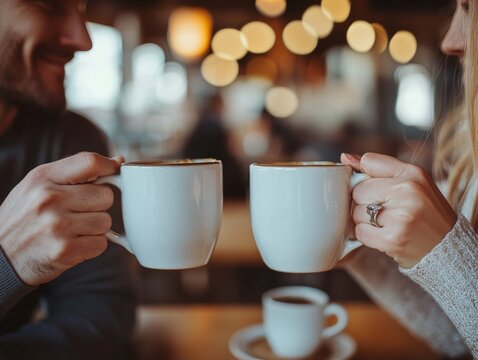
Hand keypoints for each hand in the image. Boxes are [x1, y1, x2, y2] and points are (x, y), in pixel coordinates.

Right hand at [0, 152, 122, 285]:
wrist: (0, 257)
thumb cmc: (25, 217)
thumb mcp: (38, 185)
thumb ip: (77, 172)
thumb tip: (118, 161)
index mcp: (42, 178)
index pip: (90, 162)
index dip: (110, 167)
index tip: (114, 173)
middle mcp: (49, 199)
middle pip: (106, 196)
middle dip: (98, 205)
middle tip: (78, 212)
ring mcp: (56, 226)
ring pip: (105, 221)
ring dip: (95, 228)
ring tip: (73, 229)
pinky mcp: (64, 251)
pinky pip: (100, 244)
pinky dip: (92, 246)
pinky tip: (73, 244)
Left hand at [341, 152, 456, 267]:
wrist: (447, 247)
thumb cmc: (424, 212)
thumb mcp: (412, 182)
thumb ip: (378, 167)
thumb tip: (345, 158)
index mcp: (413, 173)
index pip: (368, 162)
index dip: (366, 177)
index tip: (378, 189)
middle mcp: (408, 191)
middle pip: (358, 190)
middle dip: (364, 202)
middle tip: (384, 210)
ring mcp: (401, 216)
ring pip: (357, 212)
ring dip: (365, 221)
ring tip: (387, 224)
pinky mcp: (393, 239)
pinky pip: (360, 232)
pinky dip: (367, 235)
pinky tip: (384, 235)